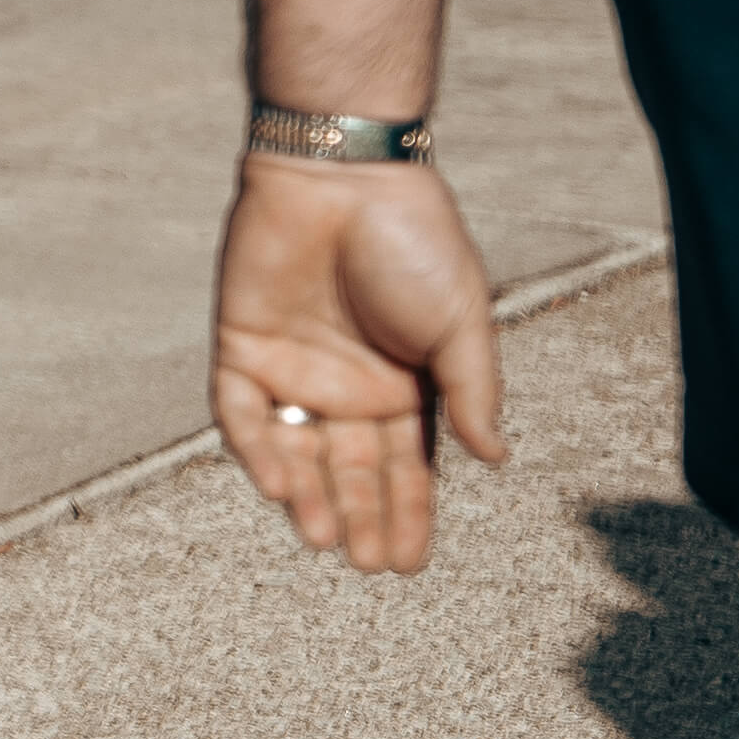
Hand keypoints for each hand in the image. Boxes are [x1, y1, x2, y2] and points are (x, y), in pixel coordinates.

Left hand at [212, 156, 510, 573]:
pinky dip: (256, 448)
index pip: (406, 466)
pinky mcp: (242, 342)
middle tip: (372, 564)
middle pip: (351, 469)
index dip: (410, 513)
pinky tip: (279, 485)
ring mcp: (292, 366)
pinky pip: (241, 409)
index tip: (412, 564)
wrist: (347, 175)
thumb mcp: (461, 323)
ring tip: (326, 539)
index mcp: (403, 385)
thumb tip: (496, 460)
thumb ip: (472, 392)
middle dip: (362, 516)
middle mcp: (346, 384)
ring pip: (295, 451)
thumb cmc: (416, 241)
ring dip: (307, 496)